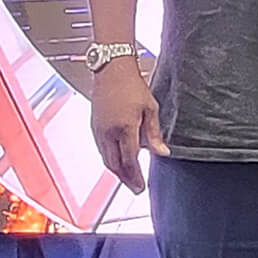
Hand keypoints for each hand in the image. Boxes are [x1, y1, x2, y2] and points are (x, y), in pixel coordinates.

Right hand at [90, 59, 169, 193]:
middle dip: (125, 179)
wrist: (112, 69)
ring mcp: (99, 130)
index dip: (135, 177)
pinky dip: (110, 159)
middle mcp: (108, 132)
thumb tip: (162, 153)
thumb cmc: (133, 86)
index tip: (140, 188)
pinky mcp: (94, 126)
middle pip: (115, 165)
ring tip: (128, 177)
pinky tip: (118, 160)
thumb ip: (154, 134)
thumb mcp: (150, 109)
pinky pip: (101, 149)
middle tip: (135, 188)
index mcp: (125, 128)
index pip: (129, 160)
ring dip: (117, 171)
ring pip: (106, 159)